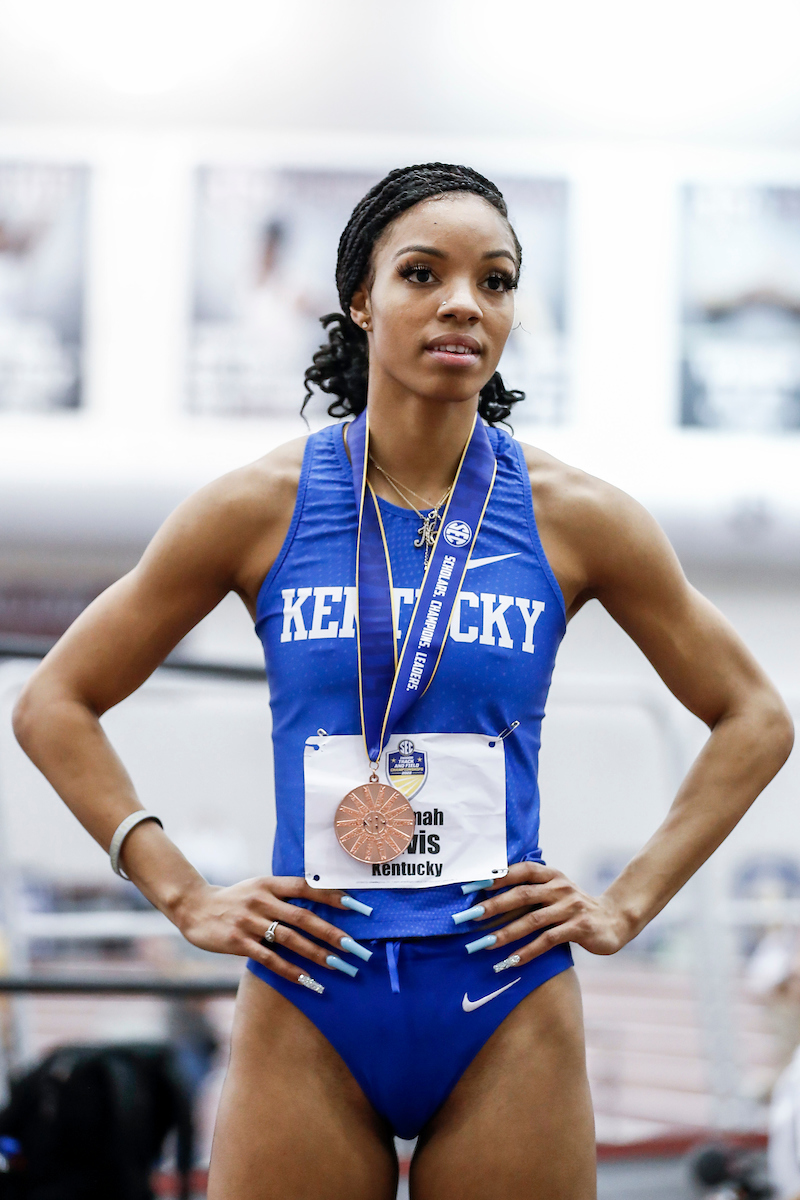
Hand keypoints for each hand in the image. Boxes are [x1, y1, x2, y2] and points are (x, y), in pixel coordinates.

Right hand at [174, 875, 364, 987]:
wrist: (194, 907)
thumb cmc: (235, 899)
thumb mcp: (258, 887)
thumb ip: (284, 895)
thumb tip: (321, 906)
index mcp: (269, 883)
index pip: (307, 887)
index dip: (333, 896)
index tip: (358, 908)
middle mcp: (261, 900)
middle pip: (303, 917)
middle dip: (332, 933)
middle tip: (356, 947)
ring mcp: (249, 921)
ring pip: (289, 939)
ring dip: (317, 954)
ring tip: (339, 966)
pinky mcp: (238, 942)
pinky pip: (269, 959)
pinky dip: (291, 970)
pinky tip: (309, 980)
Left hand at [466, 862, 631, 963]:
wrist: (613, 920)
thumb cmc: (573, 907)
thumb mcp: (555, 893)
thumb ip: (530, 891)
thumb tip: (489, 898)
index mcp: (551, 875)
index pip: (520, 871)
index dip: (496, 877)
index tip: (471, 886)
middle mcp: (560, 887)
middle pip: (522, 894)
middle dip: (493, 906)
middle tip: (470, 916)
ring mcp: (571, 907)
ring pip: (533, 920)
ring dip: (507, 933)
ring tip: (485, 944)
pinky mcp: (579, 928)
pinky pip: (549, 940)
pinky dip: (529, 951)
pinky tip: (512, 961)